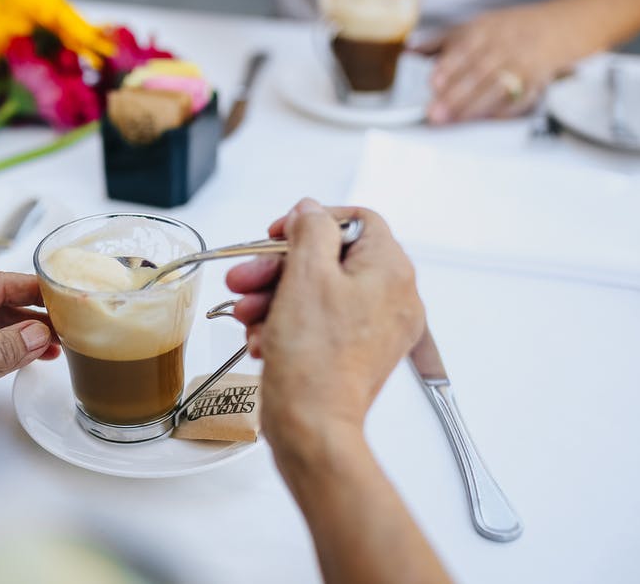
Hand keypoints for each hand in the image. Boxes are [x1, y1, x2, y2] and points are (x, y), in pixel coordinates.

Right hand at [225, 199, 423, 448]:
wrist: (313, 427)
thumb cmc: (314, 361)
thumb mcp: (306, 275)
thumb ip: (311, 229)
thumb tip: (310, 211)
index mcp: (391, 271)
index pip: (357, 221)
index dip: (312, 221)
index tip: (280, 233)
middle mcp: (393, 298)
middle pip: (330, 259)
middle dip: (279, 267)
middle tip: (246, 278)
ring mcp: (377, 329)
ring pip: (319, 292)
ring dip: (275, 297)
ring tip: (246, 314)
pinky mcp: (358, 354)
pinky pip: (321, 323)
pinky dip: (288, 325)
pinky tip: (263, 339)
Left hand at [419, 4, 576, 123]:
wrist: (555, 29)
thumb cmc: (505, 31)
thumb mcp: (473, 26)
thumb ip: (440, 41)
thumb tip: (409, 49)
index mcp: (485, 31)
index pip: (465, 49)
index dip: (449, 67)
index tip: (433, 83)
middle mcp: (504, 48)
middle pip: (479, 73)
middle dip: (456, 95)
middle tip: (435, 113)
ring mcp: (521, 67)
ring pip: (498, 89)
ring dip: (474, 107)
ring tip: (453, 121)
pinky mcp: (535, 85)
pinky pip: (520, 101)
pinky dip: (503, 112)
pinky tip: (486, 121)